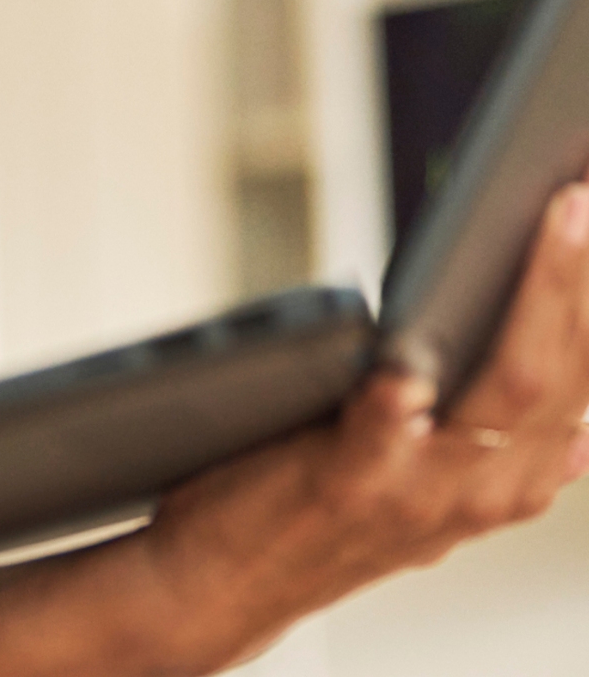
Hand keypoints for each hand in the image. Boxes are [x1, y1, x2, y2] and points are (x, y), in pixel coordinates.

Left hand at [140, 180, 588, 672]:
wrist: (225, 583)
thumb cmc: (317, 511)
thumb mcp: (429, 492)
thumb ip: (497, 461)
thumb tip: (578, 435)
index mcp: (504, 482)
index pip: (576, 384)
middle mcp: (481, 491)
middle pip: (557, 374)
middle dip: (578, 282)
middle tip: (582, 196)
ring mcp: (422, 490)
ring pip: (509, 388)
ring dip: (538, 300)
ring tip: (547, 224)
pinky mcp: (349, 483)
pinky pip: (392, 433)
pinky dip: (407, 396)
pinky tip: (413, 358)